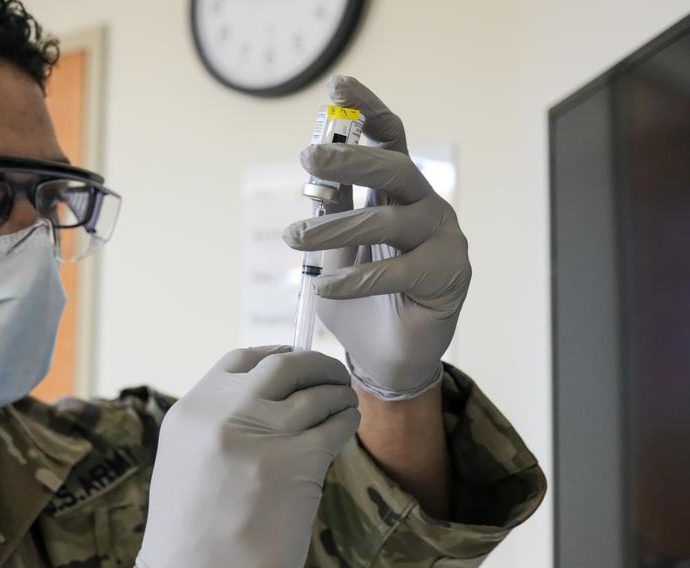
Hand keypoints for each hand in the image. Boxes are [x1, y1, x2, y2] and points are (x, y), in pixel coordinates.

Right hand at [136, 346, 359, 567]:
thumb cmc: (193, 529)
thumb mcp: (187, 460)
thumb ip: (218, 422)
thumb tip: (267, 396)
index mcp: (191, 412)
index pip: (240, 360)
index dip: (274, 355)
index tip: (293, 358)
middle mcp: (225, 413)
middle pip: (284, 366)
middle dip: (315, 365)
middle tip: (331, 373)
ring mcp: (262, 434)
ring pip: (316, 393)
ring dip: (337, 393)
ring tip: (344, 401)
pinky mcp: (297, 460)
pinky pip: (334, 425)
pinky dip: (345, 420)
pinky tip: (346, 424)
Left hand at [284, 76, 471, 400]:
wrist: (384, 355)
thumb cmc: (359, 298)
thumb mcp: (333, 251)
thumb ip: (330, 215)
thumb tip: (316, 181)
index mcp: (397, 192)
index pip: (389, 139)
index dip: (367, 109)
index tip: (338, 86)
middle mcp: (424, 205)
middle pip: (394, 168)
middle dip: (350, 159)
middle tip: (308, 159)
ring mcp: (443, 237)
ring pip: (390, 219)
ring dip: (337, 226)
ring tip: (296, 239)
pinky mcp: (450, 274)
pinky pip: (400, 270)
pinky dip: (357, 278)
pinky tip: (325, 287)